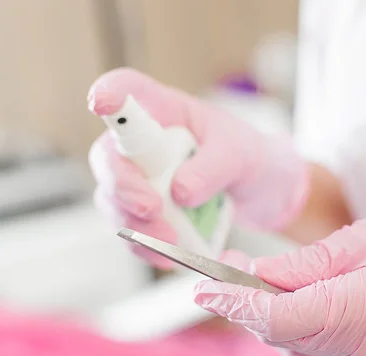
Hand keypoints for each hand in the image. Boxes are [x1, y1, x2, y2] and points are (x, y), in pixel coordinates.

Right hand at [88, 68, 308, 266]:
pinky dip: (145, 246)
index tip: (101, 103)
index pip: (128, 91)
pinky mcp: (146, 212)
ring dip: (134, 224)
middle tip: (151, 208)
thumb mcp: (240, 154)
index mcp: (166, 112)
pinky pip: (131, 232)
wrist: (264, 191)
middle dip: (122, 187)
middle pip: (108, 158)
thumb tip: (179, 191)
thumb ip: (212, 167)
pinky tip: (168, 254)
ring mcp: (141, 180)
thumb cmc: (247, 157)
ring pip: (112, 201)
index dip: (109, 93)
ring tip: (169, 240)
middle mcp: (143, 144)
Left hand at [193, 214, 365, 355]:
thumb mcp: (364, 239)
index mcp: (359, 311)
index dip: (235, 302)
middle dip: (242, 306)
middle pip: (279, 333)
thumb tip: (259, 272)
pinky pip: (315, 349)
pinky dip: (290, 327)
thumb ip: (307, 263)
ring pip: (292, 345)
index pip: (277, 315)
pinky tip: (284, 302)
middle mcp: (359, 346)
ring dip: (263, 317)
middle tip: (218, 278)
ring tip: (246, 284)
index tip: (203, 288)